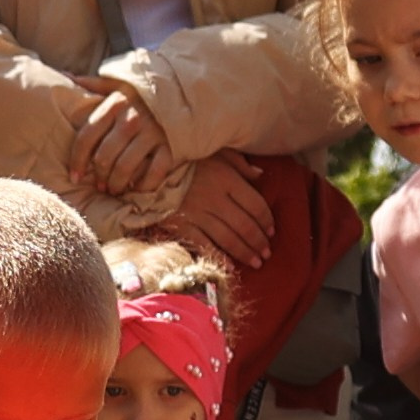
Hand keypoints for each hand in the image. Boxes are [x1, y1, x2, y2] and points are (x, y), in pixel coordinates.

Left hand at [68, 78, 175, 196]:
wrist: (184, 91)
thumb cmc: (144, 92)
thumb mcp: (118, 82)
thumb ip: (93, 84)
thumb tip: (65, 75)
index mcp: (114, 104)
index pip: (87, 137)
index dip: (77, 160)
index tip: (75, 176)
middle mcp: (131, 119)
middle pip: (105, 157)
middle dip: (99, 176)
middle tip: (100, 185)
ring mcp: (152, 134)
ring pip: (125, 168)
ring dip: (117, 184)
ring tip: (114, 190)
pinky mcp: (170, 147)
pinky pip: (153, 174)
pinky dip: (143, 185)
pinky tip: (137, 188)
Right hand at [169, 153, 273, 268]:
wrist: (147, 165)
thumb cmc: (186, 158)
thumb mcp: (215, 152)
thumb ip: (238, 163)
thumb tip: (260, 175)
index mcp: (226, 178)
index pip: (255, 204)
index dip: (267, 220)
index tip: (272, 231)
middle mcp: (215, 198)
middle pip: (245, 225)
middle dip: (259, 242)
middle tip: (267, 253)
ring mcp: (198, 214)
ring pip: (228, 238)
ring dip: (245, 253)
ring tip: (256, 262)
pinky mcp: (181, 225)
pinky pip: (204, 245)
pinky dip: (219, 257)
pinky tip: (230, 267)